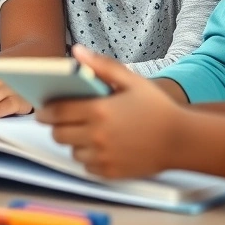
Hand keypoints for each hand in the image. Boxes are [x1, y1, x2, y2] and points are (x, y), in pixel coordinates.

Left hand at [36, 46, 186, 178]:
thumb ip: (101, 66)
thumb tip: (76, 52)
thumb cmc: (157, 107)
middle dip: (56, 126)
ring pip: (71, 151)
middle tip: (62, 120)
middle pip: (58, 134)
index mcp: (99, 111)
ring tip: (85, 131)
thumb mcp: (132, 81)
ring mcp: (103, 157)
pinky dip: (89, 157)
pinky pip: (86, 166)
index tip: (43, 108)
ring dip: (74, 141)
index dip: (45, 110)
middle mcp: (97, 136)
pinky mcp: (109, 173)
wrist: (182, 141)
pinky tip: (101, 146)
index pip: (57, 111)